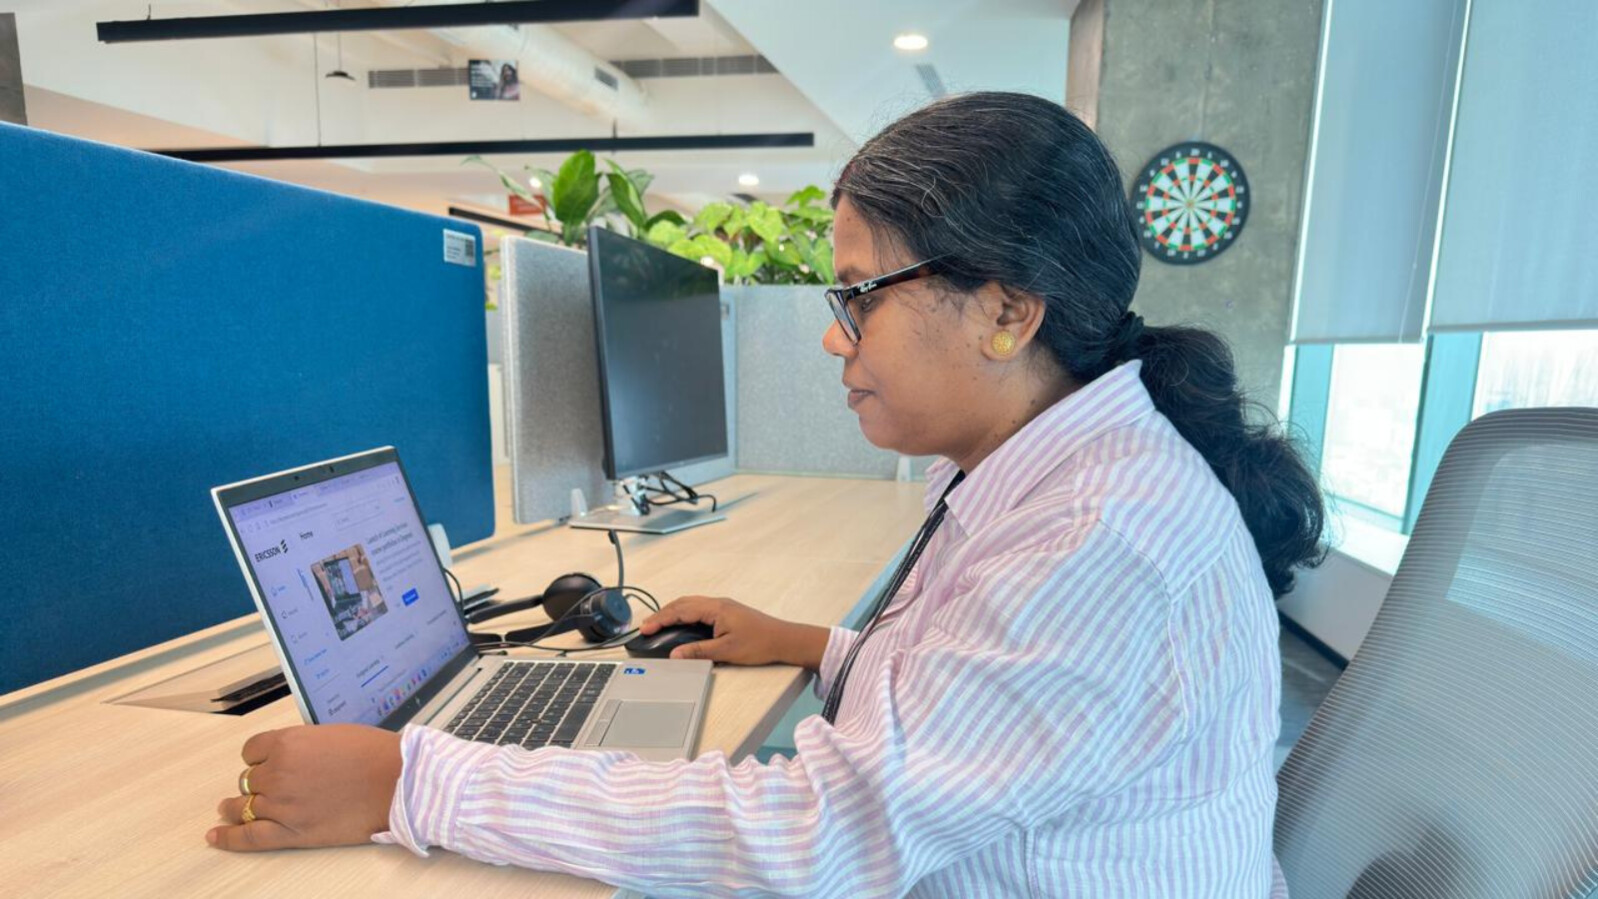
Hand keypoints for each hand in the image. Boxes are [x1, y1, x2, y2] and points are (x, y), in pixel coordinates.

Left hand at [208, 724, 401, 851]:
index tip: (264, 763)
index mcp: (287, 743)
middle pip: (248, 780)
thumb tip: (295, 758)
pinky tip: (214, 836)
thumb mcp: (333, 734)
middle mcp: (278, 773)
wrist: (397, 782)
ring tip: (228, 810)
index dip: (258, 758)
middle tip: (266, 787)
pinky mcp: (291, 832)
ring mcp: (281, 805)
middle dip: (256, 783)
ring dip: (235, 808)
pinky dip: (228, 838)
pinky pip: (248, 837)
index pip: (252, 751)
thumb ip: (304, 745)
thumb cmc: (374, 754)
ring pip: (242, 806)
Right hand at [640, 595, 828, 667]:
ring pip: (691, 605)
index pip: (681, 610)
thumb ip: (699, 652)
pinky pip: (699, 609)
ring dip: (673, 613)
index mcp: (716, 608)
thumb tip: (674, 654)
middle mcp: (718, 603)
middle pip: (683, 603)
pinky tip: (681, 625)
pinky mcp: (727, 613)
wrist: (784, 640)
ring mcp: (723, 607)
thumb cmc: (760, 643)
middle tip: (646, 627)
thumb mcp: (727, 651)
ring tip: (658, 625)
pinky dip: (685, 615)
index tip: (645, 628)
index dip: (660, 619)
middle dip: (663, 614)